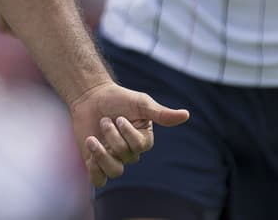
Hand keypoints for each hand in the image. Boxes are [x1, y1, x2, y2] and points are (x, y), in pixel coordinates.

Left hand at [68, 81, 189, 185]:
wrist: (91, 97)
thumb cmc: (118, 98)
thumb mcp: (141, 103)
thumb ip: (160, 113)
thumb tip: (186, 115)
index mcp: (143, 139)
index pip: (140, 146)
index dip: (128, 135)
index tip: (120, 117)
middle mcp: (130, 151)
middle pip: (126, 157)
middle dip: (113, 137)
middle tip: (104, 120)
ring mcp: (113, 158)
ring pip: (115, 172)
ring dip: (102, 154)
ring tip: (93, 138)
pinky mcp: (96, 163)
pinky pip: (99, 180)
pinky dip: (94, 169)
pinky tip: (90, 147)